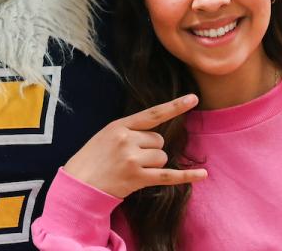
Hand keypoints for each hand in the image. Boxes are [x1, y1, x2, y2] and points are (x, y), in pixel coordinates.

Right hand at [63, 94, 206, 198]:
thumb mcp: (105, 136)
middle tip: (130, 159)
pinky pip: (168, 176)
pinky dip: (186, 176)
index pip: (153, 113)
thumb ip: (128, 131)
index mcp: (119, 126)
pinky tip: (203, 175)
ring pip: (162, 157)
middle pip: (159, 140)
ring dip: (153, 165)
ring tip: (131, 170)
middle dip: (151, 150)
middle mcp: (127, 140)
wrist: (78, 184)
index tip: (193, 98)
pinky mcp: (137, 178)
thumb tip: (155, 136)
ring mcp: (132, 159)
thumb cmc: (91, 159)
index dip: (175, 106)